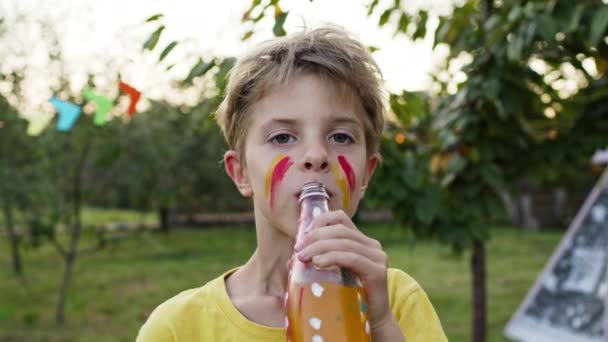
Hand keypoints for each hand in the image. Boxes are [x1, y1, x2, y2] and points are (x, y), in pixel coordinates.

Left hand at [294, 210, 392, 329]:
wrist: (371, 321)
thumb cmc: (349, 297)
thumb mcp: (332, 273)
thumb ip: (317, 260)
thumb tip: (293, 255)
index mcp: (361, 241)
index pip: (340, 218)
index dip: (320, 221)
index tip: (303, 237)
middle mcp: (372, 245)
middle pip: (340, 230)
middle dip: (315, 237)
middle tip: (299, 250)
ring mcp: (377, 257)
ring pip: (344, 242)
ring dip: (319, 247)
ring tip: (303, 258)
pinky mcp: (377, 271)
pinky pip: (352, 257)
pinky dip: (332, 257)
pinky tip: (318, 263)